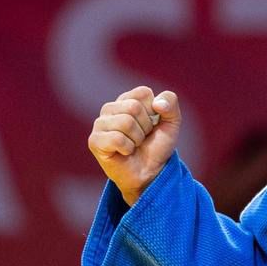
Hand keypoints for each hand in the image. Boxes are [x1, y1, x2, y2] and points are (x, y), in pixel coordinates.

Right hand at [88, 86, 180, 204]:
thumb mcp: (172, 122)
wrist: (150, 173)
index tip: (152, 125)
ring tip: (134, 146)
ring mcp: (100, 124)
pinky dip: (127, 148)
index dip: (154, 111)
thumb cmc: (157, 146)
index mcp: (127, 99)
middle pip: (133, 107)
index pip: (143, 93)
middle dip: (145, 127)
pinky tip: (124, 153)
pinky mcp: (94, 141)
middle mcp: (110, 108)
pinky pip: (116, 138)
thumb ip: (171, 103)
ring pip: (125, 122)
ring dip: (137, 139)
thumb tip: (157, 103)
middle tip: (142, 138)